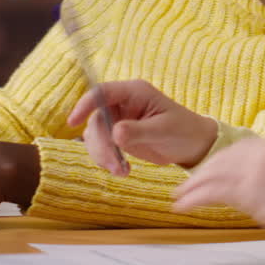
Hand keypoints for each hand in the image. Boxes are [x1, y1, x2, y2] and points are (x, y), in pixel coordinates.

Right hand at [67, 80, 216, 173]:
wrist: (192, 146)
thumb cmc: (183, 130)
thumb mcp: (163, 130)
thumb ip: (139, 131)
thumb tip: (116, 133)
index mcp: (134, 92)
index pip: (102, 92)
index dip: (85, 104)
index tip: (72, 121)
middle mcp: (123, 104)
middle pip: (95, 119)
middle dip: (101, 144)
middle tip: (115, 165)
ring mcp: (118, 120)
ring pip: (94, 136)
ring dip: (102, 156)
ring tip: (123, 172)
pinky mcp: (117, 137)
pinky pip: (100, 147)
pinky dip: (106, 161)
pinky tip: (123, 171)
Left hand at [173, 138, 264, 238]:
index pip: (236, 149)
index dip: (217, 161)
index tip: (205, 170)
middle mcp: (261, 153)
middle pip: (220, 159)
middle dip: (200, 173)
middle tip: (185, 185)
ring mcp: (254, 170)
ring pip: (212, 174)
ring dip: (192, 186)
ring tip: (178, 198)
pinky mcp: (250, 190)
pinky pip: (212, 192)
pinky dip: (194, 198)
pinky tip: (183, 206)